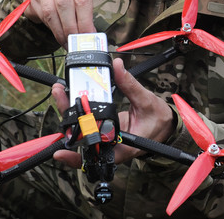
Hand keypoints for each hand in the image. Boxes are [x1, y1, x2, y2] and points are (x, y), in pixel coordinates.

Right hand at [23, 0, 95, 46]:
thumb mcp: (82, 1)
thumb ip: (86, 17)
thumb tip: (90, 37)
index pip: (82, 0)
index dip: (84, 22)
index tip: (87, 36)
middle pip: (64, 5)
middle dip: (70, 27)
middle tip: (75, 42)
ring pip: (51, 11)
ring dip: (59, 30)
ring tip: (66, 41)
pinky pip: (41, 13)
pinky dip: (51, 27)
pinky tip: (58, 34)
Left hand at [52, 58, 174, 167]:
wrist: (164, 125)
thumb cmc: (157, 120)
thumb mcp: (146, 102)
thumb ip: (130, 85)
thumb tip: (118, 67)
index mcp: (122, 147)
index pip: (95, 155)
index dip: (76, 157)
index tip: (61, 152)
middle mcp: (109, 146)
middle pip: (81, 138)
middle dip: (66, 117)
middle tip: (59, 94)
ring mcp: (104, 138)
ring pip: (80, 130)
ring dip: (68, 112)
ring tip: (60, 92)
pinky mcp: (102, 129)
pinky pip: (85, 124)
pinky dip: (76, 112)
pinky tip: (68, 98)